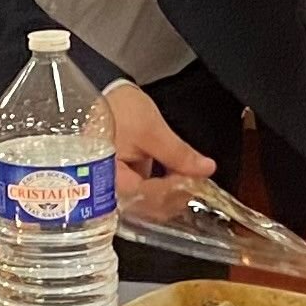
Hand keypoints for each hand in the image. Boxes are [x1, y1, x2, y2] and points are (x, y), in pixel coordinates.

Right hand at [103, 80, 219, 207]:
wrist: (99, 97)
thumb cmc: (118, 111)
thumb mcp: (152, 130)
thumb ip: (179, 154)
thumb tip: (206, 169)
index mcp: (112, 182)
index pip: (153, 199)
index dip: (179, 190)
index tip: (198, 177)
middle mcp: (110, 193)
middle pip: (151, 207)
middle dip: (178, 194)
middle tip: (197, 177)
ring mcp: (115, 190)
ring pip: (151, 203)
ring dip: (172, 191)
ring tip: (188, 174)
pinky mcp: (121, 183)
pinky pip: (146, 193)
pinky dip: (163, 186)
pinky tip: (175, 174)